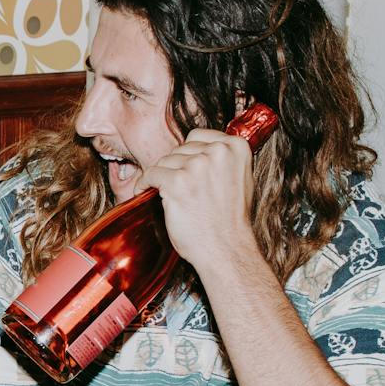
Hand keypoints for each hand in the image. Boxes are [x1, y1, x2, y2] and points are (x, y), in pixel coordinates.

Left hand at [142, 128, 260, 275]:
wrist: (226, 249)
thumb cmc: (231, 221)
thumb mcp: (240, 180)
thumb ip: (225, 161)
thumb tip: (204, 151)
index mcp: (236, 147)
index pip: (198, 137)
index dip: (187, 154)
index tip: (183, 168)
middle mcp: (218, 152)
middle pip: (180, 149)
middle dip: (175, 168)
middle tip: (178, 189)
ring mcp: (197, 166)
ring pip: (165, 161)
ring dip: (162, 178)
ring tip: (168, 195)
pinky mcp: (177, 181)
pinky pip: (151, 174)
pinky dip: (144, 183)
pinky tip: (144, 191)